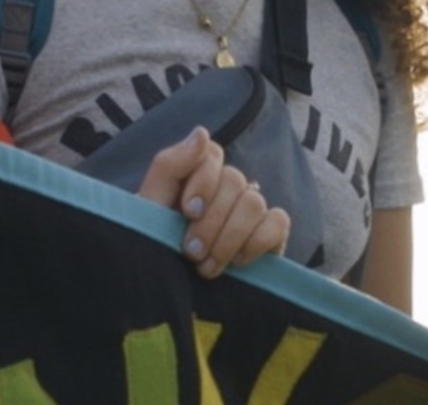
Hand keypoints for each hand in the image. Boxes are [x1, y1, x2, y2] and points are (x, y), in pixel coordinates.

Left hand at [135, 127, 290, 277]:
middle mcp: (227, 188)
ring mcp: (251, 210)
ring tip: (206, 267)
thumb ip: (170, 165)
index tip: (187, 212)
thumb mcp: (149, 206)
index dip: (203, 181)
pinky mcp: (271, 235)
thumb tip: (202, 132)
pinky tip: (237, 263)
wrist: (163, 295)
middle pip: (234, 181)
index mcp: (197, 175)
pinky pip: (277, 222)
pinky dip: (255, 243)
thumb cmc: (152, 247)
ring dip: (228, 238)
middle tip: (190, 253)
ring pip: (254, 202)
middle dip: (210, 222)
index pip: (212, 153)